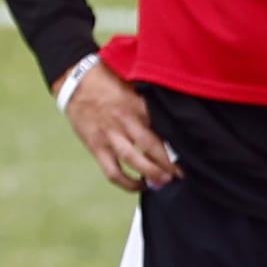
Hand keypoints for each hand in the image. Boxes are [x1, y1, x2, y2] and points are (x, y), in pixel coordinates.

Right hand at [56, 62, 182, 192]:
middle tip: (182, 173)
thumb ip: (150, 101)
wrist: (75, 82)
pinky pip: (113, 172)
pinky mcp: (96, 148)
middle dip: (169, 162)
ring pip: (134, 160)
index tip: (191, 151)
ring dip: (151, 174)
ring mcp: (110, 136)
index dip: (177, 141)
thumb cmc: (108, 81)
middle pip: (152, 146)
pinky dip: (126, 183)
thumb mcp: (134, 85)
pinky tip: (139, 185)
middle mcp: (125, 121)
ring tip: (165, 181)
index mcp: (138, 105)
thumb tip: (171, 115)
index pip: (162, 126)